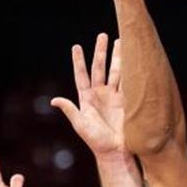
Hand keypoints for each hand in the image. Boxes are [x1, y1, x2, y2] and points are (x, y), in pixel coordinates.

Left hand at [51, 33, 125, 158]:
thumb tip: (54, 100)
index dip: (79, 61)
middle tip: (103, 35)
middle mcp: (100, 94)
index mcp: (86, 98)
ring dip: (118, 56)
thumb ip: (70, 110)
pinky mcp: (126, 101)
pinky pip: (128, 82)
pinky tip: (132, 58)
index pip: (82, 75)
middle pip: (100, 67)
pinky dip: (130, 70)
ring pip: (116, 71)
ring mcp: (114, 96)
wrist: (116, 151)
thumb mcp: (80, 125)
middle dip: (101, 51)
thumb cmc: (96, 141)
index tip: (76, 46)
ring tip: (121, 40)